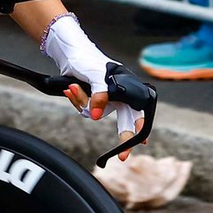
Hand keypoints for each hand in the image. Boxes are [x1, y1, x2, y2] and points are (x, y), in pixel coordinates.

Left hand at [43, 14, 144, 162]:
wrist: (71, 54)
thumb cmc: (88, 61)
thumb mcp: (95, 75)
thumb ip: (100, 95)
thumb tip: (98, 116)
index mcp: (126, 90)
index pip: (138, 112)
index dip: (140, 128)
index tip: (142, 143)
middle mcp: (118, 96)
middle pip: (123, 122)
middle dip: (122, 138)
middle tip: (122, 157)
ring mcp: (104, 99)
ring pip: (95, 114)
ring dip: (82, 103)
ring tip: (72, 88)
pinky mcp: (91, 100)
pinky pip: (85, 109)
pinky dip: (76, 100)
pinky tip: (70, 89)